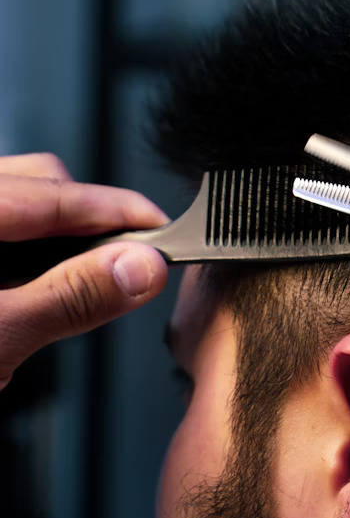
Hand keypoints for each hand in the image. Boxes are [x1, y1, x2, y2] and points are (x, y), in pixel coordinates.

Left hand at [0, 152, 168, 389]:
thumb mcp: (1, 334)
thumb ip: (72, 298)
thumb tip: (139, 269)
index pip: (58, 192)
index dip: (121, 211)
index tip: (164, 233)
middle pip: (40, 183)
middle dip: (89, 221)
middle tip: (126, 266)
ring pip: (20, 201)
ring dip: (56, 236)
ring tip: (74, 282)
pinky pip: (4, 227)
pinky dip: (25, 249)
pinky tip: (28, 289)